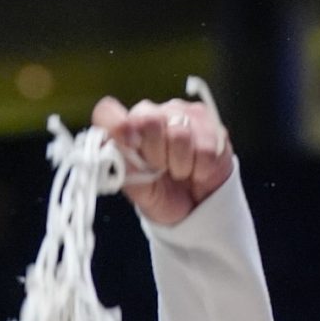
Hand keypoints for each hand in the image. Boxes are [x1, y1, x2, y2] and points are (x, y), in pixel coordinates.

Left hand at [91, 95, 233, 225]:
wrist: (194, 208)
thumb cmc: (159, 193)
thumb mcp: (134, 187)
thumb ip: (120, 163)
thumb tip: (110, 143)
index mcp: (125, 128)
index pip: (107, 112)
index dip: (116, 127)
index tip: (129, 146)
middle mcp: (152, 113)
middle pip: (148, 120)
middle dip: (155, 154)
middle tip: (160, 169)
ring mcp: (183, 114)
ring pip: (180, 134)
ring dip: (179, 164)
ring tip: (179, 171)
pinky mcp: (212, 124)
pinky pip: (204, 148)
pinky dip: (200, 168)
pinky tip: (197, 169)